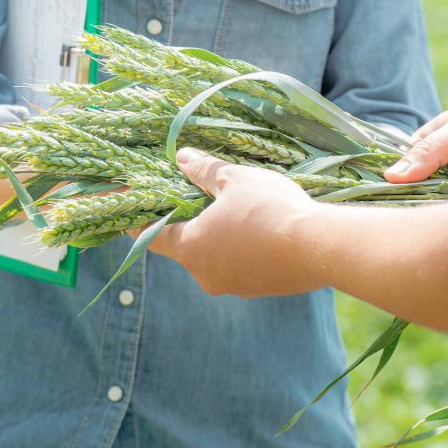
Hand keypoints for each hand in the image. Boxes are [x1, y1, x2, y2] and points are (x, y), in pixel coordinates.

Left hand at [140, 148, 323, 297]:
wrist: (319, 247)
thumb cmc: (268, 208)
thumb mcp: (233, 179)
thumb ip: (202, 170)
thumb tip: (180, 158)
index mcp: (190, 248)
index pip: (151, 235)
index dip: (139, 220)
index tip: (128, 211)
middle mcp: (205, 274)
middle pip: (186, 246)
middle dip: (190, 223)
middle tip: (199, 198)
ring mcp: (234, 286)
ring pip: (217, 256)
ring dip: (222, 236)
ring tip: (241, 211)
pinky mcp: (260, 289)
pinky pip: (243, 265)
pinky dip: (245, 248)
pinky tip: (264, 229)